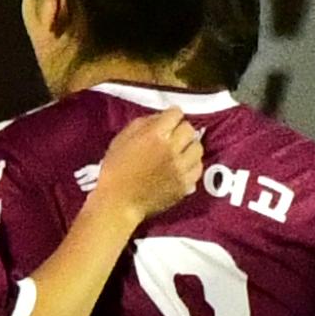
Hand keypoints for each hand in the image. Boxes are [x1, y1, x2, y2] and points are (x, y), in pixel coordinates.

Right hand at [92, 107, 210, 222]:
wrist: (119, 201)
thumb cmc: (116, 169)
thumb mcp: (122, 138)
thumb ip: (143, 123)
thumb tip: (160, 117)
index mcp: (155, 135)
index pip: (176, 113)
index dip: (171, 115)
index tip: (168, 121)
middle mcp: (171, 149)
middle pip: (189, 129)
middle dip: (181, 130)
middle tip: (173, 136)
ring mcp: (180, 168)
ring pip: (198, 148)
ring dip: (189, 147)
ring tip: (180, 152)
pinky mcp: (185, 184)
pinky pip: (198, 168)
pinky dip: (192, 165)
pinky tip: (182, 166)